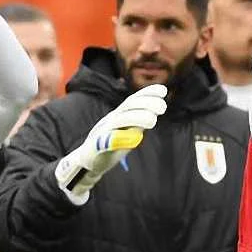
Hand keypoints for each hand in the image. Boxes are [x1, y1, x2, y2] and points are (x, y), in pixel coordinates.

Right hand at [55, 85, 167, 200]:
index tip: (163, 90)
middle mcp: (110, 121)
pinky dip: (117, 139)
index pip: (133, 100)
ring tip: (153, 121)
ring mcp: (102, 133)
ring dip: (137, 118)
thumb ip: (137, 124)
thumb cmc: (110, 145)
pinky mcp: (95, 148)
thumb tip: (153, 115)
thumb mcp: (126, 132)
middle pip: (128, 107)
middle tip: (163, 107)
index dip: (146, 93)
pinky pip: (104, 142)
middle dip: (146, 104)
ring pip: (119, 121)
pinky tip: (134, 138)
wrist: (87, 160)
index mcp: (118, 116)